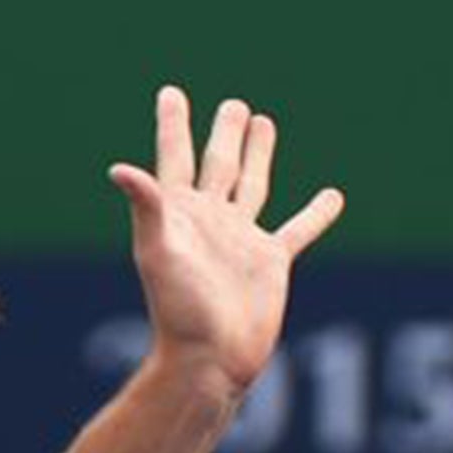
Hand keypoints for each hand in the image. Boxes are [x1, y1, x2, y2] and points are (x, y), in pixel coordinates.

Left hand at [107, 85, 343, 392]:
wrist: (211, 359)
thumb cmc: (178, 310)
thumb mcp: (158, 253)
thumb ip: (147, 207)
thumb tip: (119, 169)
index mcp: (179, 213)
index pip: (175, 157)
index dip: (173, 126)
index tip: (171, 93)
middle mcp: (210, 221)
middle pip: (219, 164)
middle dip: (224, 134)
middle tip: (233, 104)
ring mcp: (242, 240)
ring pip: (254, 186)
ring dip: (259, 155)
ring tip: (265, 123)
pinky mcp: (271, 262)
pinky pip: (298, 229)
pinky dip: (316, 213)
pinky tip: (333, 195)